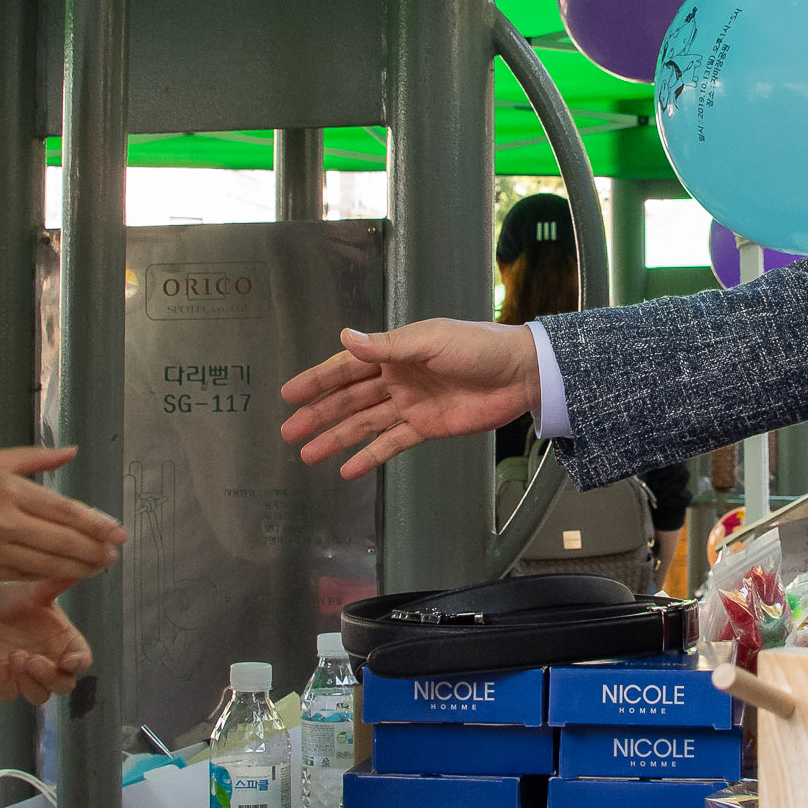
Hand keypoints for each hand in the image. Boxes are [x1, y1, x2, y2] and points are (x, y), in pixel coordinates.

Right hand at [0, 447, 126, 581]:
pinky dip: (48, 575)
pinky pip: (23, 575)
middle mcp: (2, 522)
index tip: (118, 532)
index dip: (94, 524)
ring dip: (78, 567)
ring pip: (45, 564)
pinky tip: (67, 573)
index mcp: (6, 490)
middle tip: (115, 553)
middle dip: (93, 550)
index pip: (62, 511)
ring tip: (101, 566)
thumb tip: (72, 451)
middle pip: (60, 542)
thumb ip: (35, 458)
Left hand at [0, 578, 92, 705]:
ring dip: (30, 682)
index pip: (82, 661)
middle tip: (33, 659)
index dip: (79, 664)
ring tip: (14, 656)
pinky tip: (0, 666)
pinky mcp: (4, 680)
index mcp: (64, 642)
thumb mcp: (36, 591)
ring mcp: (27, 675)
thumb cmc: (15, 599)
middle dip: (50, 677)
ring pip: (39, 696)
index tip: (68, 660)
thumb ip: (57, 584)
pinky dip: (7, 685)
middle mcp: (50, 662)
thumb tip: (81, 566)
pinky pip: (10, 694)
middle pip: (63, 685)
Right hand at [279, 323, 540, 478]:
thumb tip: (344, 338)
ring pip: (363, 424)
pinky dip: (368, 457)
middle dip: (318, 414)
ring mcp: (409, 405)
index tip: (288, 394)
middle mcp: (396, 379)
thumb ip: (387, 347)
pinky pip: (390, 444)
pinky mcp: (426, 428)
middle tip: (288, 431)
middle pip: (348, 399)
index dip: (317, 381)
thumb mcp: (430, 341)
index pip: (346, 367)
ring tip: (307, 454)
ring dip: (335, 438)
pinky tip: (346, 470)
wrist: (519, 373)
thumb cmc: (477, 347)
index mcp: (394, 352)